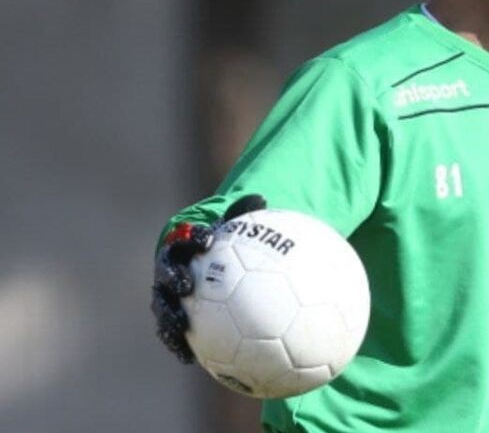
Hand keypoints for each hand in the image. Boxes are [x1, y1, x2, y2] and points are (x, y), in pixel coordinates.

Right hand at [151, 194, 266, 362]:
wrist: (204, 265)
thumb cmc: (224, 245)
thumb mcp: (235, 230)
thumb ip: (244, 215)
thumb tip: (261, 197)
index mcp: (183, 247)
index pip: (183, 239)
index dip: (191, 239)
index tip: (206, 240)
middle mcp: (170, 270)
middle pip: (166, 272)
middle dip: (172, 278)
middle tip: (186, 286)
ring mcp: (166, 294)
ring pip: (162, 305)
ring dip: (168, 316)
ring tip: (179, 327)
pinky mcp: (170, 317)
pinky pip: (171, 331)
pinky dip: (177, 343)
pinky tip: (189, 358)